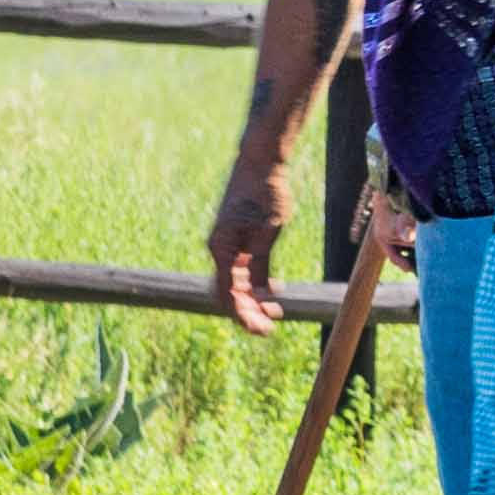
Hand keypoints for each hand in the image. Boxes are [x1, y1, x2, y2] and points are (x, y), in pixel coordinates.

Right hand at [206, 149, 295, 338]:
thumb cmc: (265, 194)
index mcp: (221, 249)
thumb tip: (256, 293)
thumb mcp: (268, 233)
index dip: (243, 315)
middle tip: (270, 327)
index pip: (227, 294)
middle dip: (248, 312)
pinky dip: (255, 282)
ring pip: (236, 282)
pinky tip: (273, 290)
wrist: (260, 164)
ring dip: (252, 299)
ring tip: (275, 311)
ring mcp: (227, 244)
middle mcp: (219, 249)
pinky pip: (242, 268)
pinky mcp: (236, 238)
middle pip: (229, 292)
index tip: (261, 330)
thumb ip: (260, 263)